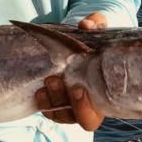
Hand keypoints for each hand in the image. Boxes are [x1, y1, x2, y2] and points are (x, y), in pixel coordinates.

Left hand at [35, 12, 107, 130]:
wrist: (82, 43)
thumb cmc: (96, 40)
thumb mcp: (99, 28)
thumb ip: (96, 24)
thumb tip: (85, 25)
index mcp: (102, 97)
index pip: (93, 117)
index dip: (84, 107)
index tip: (78, 87)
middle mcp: (85, 107)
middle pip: (74, 117)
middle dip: (63, 101)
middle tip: (55, 79)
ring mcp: (68, 106)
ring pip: (58, 114)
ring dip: (51, 100)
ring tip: (48, 80)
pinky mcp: (54, 101)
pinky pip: (47, 109)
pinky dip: (42, 102)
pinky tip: (39, 90)